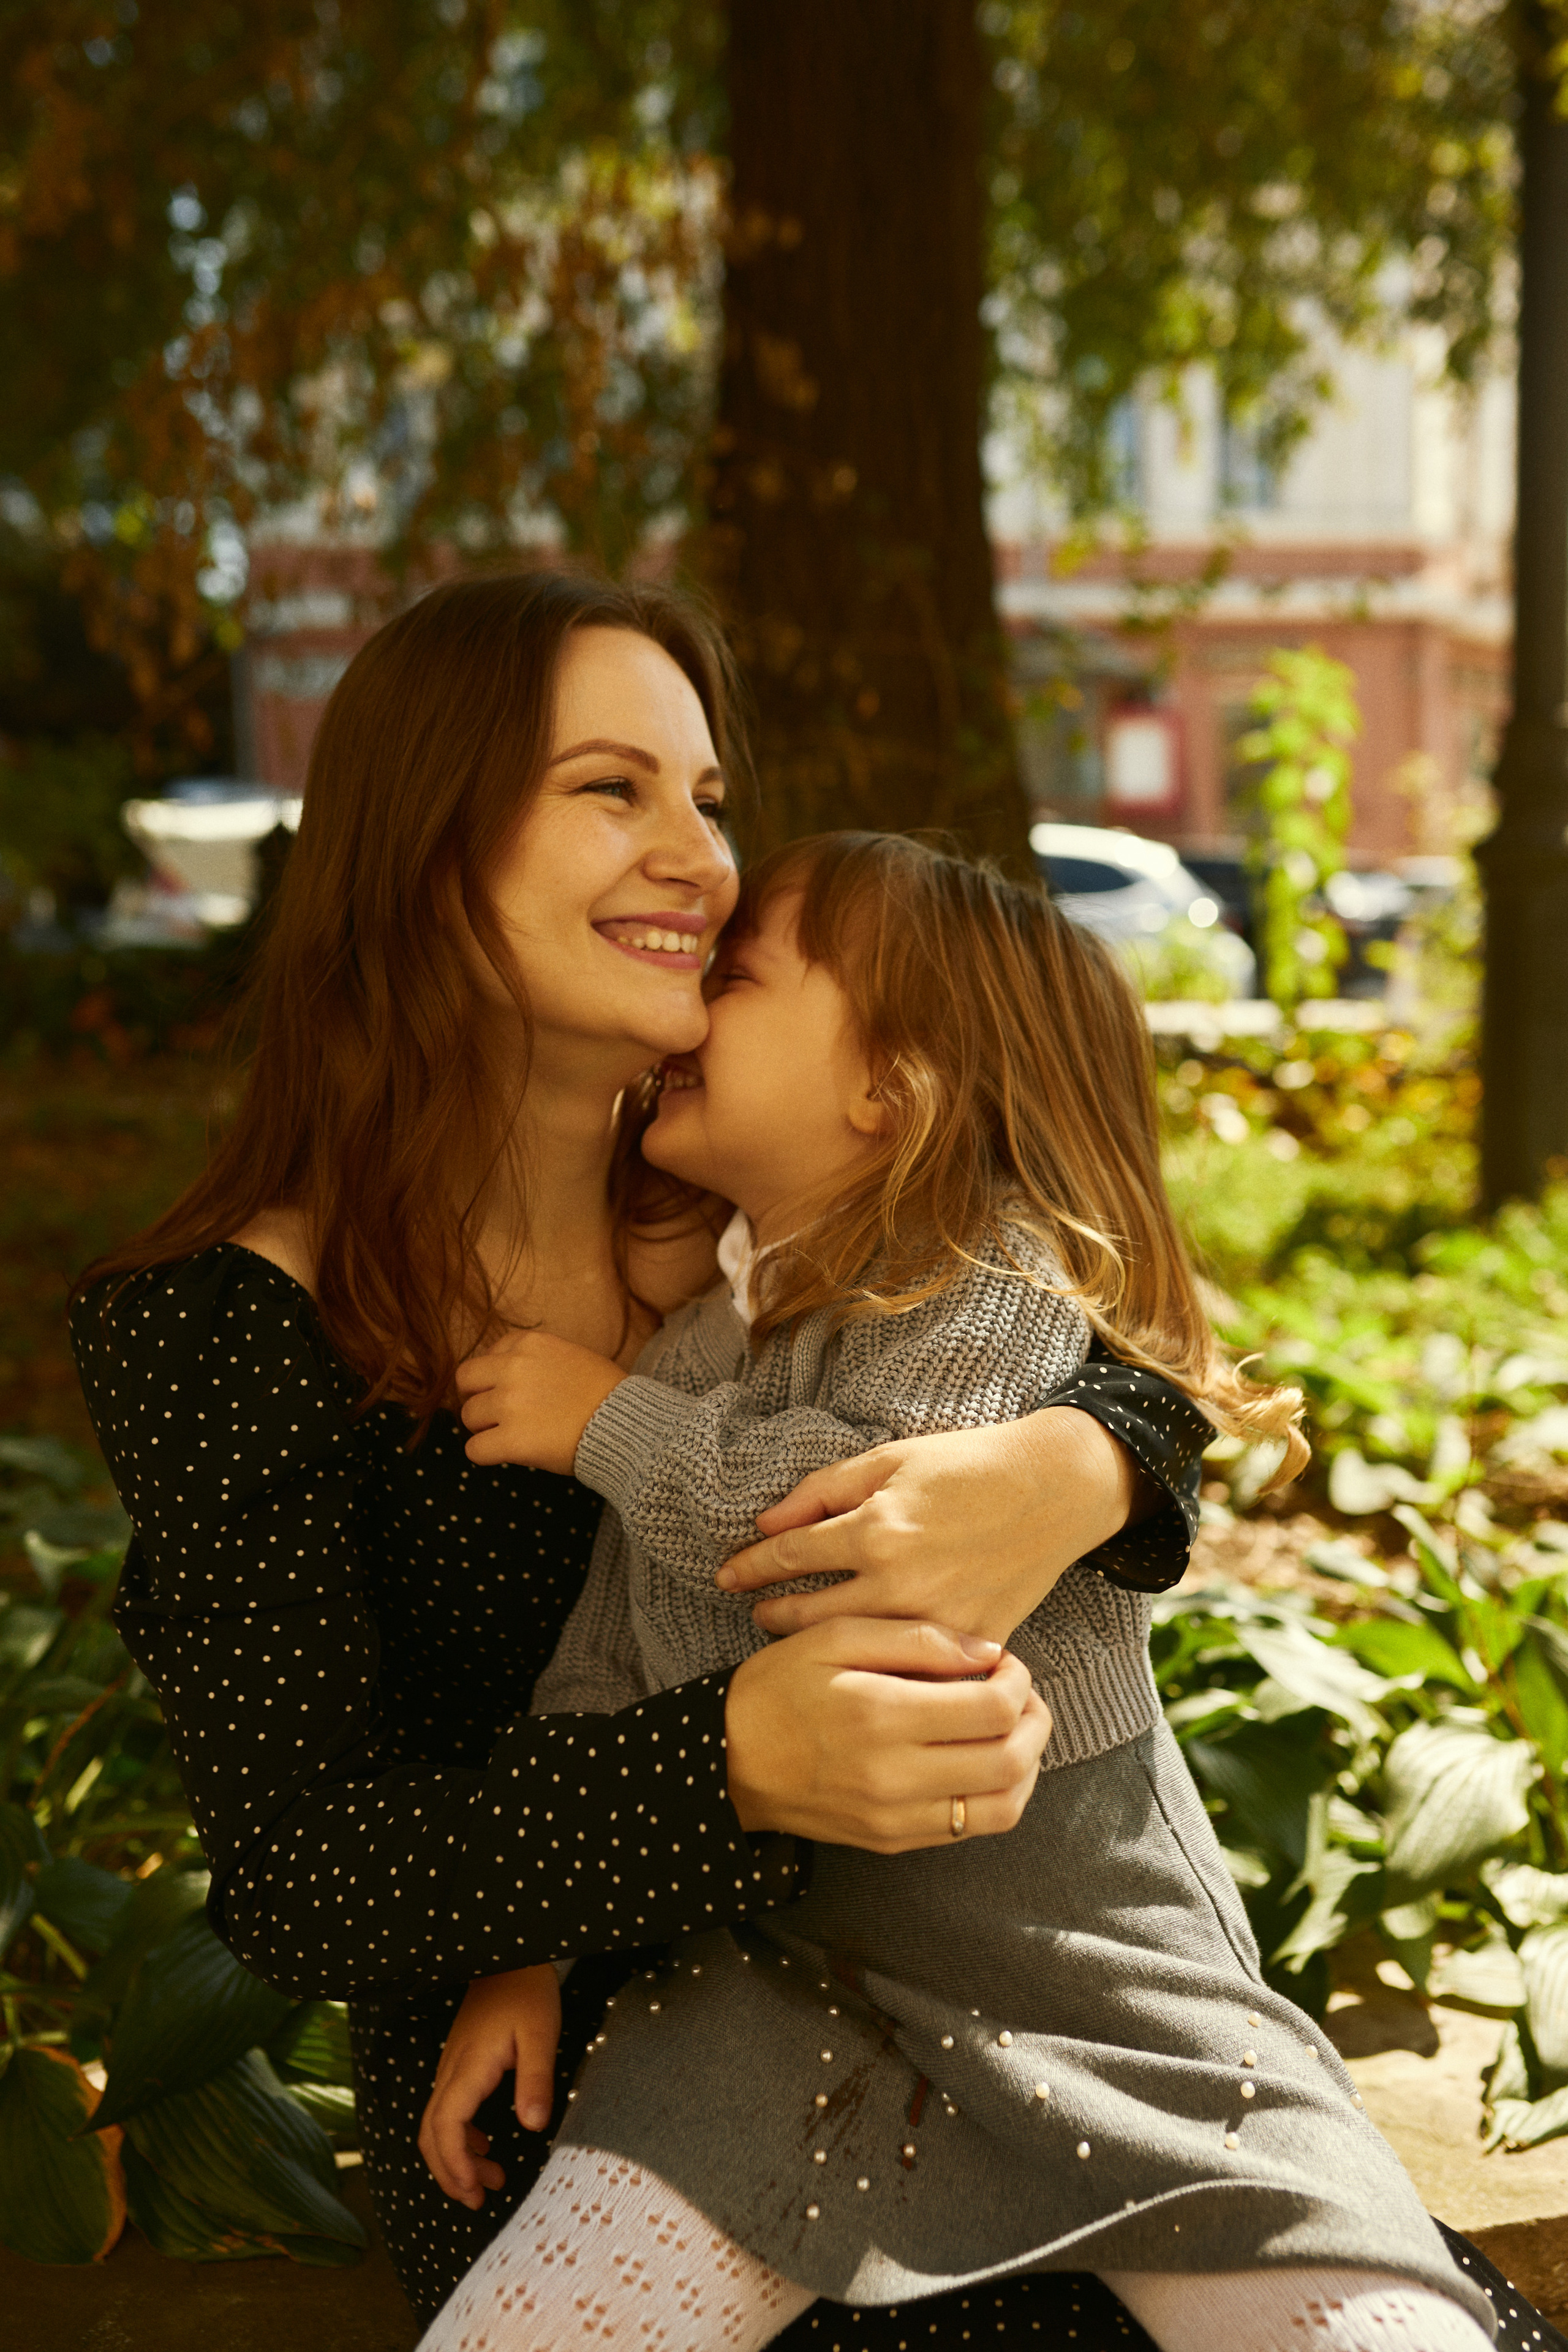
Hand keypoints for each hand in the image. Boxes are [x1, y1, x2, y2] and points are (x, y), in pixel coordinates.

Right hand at [417, 1964, 562, 2207]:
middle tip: (478, 2201)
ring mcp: (451, 2067)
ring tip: (489, 2181)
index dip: (455, 2165)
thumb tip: (532, 2127)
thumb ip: (535, 2080)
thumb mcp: (541, 2033)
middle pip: (431, 2134)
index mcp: (469, 2067)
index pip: (446, 2126)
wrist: (511, 1959)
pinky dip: (459, 2137)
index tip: (475, 2192)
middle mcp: (451, 2070)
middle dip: (450, 2173)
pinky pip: (447, 2110)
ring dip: (455, 2158)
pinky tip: (484, 2145)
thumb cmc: (528, 1993)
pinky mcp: (459, 2064)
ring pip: (436, 2124)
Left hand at [457, 1329, 625, 1475]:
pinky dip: (486, 1455)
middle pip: (466, 1381)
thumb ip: (536, 1360)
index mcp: (529, 1344)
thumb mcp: (571, 1356)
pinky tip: (506, 1454)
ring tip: (511, 1435)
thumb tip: (506, 1376)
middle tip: (493, 1415)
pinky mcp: (512, 1440)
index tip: (509, 1392)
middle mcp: (513, 1369)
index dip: (493, 1378)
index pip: (487, 1356)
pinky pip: (475, 1450)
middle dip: (477, 1398)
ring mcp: (510, 1405)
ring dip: (484, 1428)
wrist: (627, 1424)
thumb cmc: (607, 1394)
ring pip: (468, 1417)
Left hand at [716, 1407, 1146, 1644]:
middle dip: (772, 1615)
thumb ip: (822, 1491)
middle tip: (755, 1614)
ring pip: (856, 1650)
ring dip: (815, 1646)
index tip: (726, 1575)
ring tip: (792, 1642)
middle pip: (810, 1616)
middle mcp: (899, 1581)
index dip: (749, 1566)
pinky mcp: (970, 1640)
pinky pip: (913, 1666)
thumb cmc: (968, 1464)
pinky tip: (859, 1662)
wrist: (1054, 1487)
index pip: (788, 1556)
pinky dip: (880, 1665)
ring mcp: (936, 1618)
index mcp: (874, 1528)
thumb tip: (765, 1521)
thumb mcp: (889, 1458)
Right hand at [724, 1617, 1051, 1852]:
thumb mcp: (833, 1637)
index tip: (1004, 1660)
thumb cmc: (778, 1688)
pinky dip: (996, 1795)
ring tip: (1012, 1729)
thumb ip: (913, 1639)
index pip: (992, 1709)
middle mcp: (893, 1776)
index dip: (1017, 1679)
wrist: (726, 1762)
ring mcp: (895, 1817)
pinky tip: (981, 1760)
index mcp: (880, 1715)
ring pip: (1003, 1806)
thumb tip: (985, 1650)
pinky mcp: (892, 1841)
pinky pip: (969, 1829)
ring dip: (1027, 1765)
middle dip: (1035, 1721)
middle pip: (1010, 1760)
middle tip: (1021, 1692)